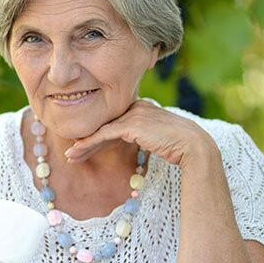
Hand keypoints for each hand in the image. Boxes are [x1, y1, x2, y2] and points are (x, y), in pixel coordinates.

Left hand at [63, 98, 215, 167]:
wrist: (193, 146)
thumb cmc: (180, 146)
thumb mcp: (157, 137)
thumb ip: (142, 135)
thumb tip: (132, 143)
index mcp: (142, 107)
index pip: (115, 122)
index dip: (99, 137)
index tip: (85, 148)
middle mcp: (136, 106)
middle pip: (106, 125)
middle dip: (88, 141)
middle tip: (72, 153)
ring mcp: (133, 114)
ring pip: (102, 130)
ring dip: (84, 144)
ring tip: (70, 156)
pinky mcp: (130, 124)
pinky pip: (104, 135)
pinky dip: (88, 144)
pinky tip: (77, 152)